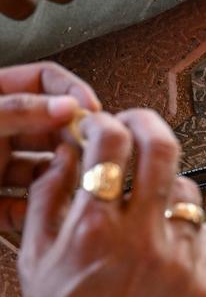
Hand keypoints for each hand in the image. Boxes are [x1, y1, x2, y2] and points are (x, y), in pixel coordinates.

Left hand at [0, 62, 100, 233]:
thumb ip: (21, 110)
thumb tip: (69, 106)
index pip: (45, 81)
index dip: (72, 93)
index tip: (93, 112)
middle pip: (51, 129)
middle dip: (73, 142)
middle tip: (94, 153)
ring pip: (43, 172)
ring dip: (60, 180)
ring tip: (74, 188)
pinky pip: (22, 208)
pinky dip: (35, 214)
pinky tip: (44, 214)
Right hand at [17, 108, 205, 296]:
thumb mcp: (35, 260)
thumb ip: (49, 198)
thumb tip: (69, 152)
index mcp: (95, 229)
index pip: (112, 142)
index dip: (108, 122)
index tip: (104, 125)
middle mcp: (143, 238)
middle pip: (163, 148)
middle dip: (149, 125)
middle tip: (139, 127)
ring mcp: (181, 260)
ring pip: (188, 191)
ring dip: (167, 185)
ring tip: (148, 202)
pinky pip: (204, 233)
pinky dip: (184, 228)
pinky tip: (164, 243)